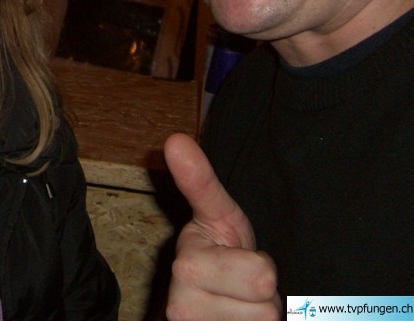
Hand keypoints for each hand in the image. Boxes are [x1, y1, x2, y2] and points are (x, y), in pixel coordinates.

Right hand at [163, 133, 280, 320]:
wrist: (204, 305)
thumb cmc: (217, 255)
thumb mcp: (216, 215)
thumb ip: (200, 181)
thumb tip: (176, 139)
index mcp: (187, 267)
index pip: (262, 275)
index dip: (260, 264)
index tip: (236, 257)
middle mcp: (182, 308)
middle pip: (267, 307)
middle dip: (262, 295)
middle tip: (242, 286)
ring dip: (258, 316)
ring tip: (240, 305)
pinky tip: (238, 320)